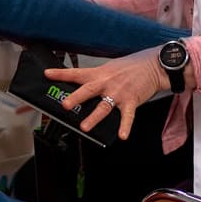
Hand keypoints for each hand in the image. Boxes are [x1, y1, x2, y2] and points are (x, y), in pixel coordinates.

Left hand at [43, 47, 169, 140]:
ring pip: (104, 106)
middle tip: (64, 105)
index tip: (47, 74)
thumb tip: (80, 87)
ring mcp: (119, 93)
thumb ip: (96, 78)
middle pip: (88, 90)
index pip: (77, 73)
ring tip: (84, 127)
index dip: (61, 73)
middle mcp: (107, 83)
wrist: (153, 65)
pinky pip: (128, 116)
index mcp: (99, 74)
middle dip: (76, 97)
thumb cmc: (130, 67)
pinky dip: (125, 126)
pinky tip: (122, 136)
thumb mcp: (109, 68)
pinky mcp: (132, 101)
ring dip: (94, 117)